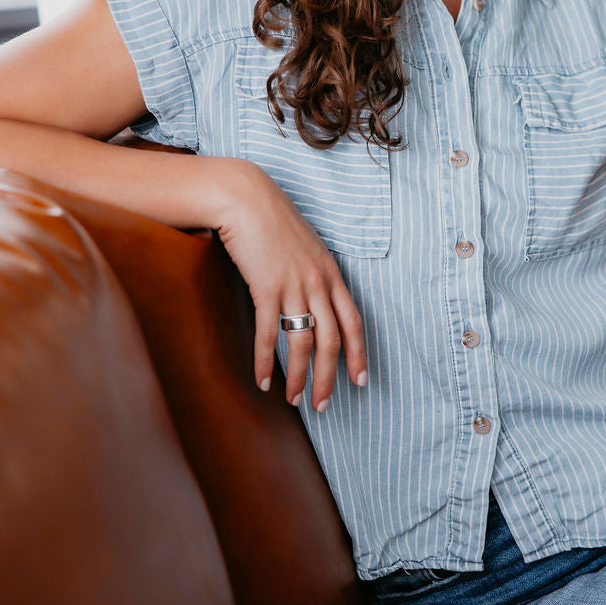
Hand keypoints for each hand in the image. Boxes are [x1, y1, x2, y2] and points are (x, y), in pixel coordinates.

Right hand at [208, 159, 367, 411]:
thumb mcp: (305, 247)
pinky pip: (268, 333)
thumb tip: (313, 302)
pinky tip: (263, 380)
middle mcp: (318, 282)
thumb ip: (314, 274)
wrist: (245, 198)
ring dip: (297, 376)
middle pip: (331, 341)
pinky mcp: (265, 287)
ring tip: (292, 400)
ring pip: (302, 343)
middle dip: (328, 378)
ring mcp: (293, 285)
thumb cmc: (272, 222)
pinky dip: (265, 361)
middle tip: (322, 405)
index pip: (353, 322)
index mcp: (331, 274)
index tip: (360, 381)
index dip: (358, 354)